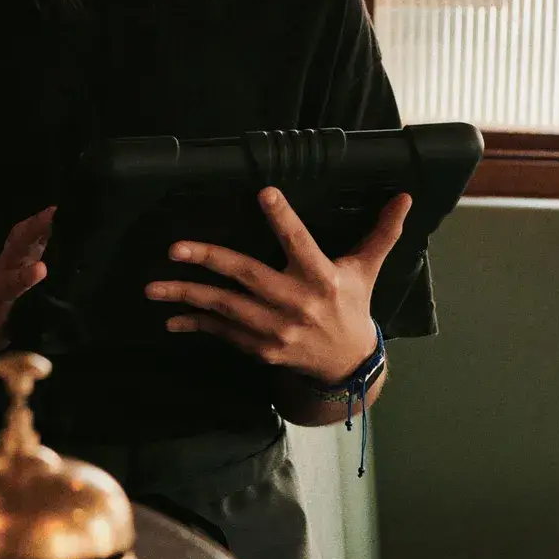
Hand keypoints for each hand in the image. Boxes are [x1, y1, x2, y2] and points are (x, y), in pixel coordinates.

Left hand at [146, 188, 411, 384]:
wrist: (348, 365)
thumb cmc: (353, 306)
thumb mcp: (367, 268)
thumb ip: (382, 232)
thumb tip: (405, 196)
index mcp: (322, 278)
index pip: (300, 242)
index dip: (282, 218)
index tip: (263, 193)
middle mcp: (297, 303)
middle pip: (247, 276)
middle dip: (209, 260)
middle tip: (175, 248)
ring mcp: (276, 330)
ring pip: (226, 307)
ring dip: (188, 296)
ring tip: (154, 287)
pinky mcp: (261, 349)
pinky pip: (223, 333)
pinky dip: (197, 324)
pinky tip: (172, 318)